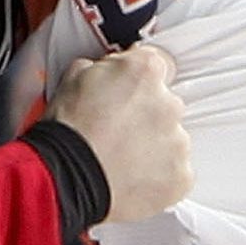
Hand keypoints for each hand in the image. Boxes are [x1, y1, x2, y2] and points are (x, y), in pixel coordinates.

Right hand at [45, 43, 191, 223]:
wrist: (64, 180)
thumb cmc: (66, 133)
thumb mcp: (72, 78)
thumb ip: (102, 68)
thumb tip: (107, 70)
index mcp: (144, 72)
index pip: (159, 64)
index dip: (140, 80)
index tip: (131, 92)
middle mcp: (168, 104)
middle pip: (166, 104)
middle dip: (146, 115)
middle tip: (118, 131)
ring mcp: (178, 142)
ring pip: (172, 140)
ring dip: (153, 146)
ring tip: (120, 158)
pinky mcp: (181, 175)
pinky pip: (176, 172)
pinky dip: (158, 176)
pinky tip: (131, 177)